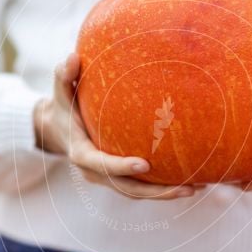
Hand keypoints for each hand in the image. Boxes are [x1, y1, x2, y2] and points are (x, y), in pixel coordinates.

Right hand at [34, 53, 196, 199]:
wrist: (57, 131)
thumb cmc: (64, 107)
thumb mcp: (61, 91)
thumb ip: (64, 76)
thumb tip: (73, 57)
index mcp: (81, 153)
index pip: (102, 164)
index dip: (121, 167)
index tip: (145, 165)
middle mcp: (94, 172)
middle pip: (126, 188)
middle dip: (156, 192)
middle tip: (187, 188)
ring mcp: (106, 179)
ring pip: (136, 193)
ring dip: (165, 194)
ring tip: (195, 188)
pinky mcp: (117, 179)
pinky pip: (140, 188)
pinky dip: (162, 189)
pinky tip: (189, 183)